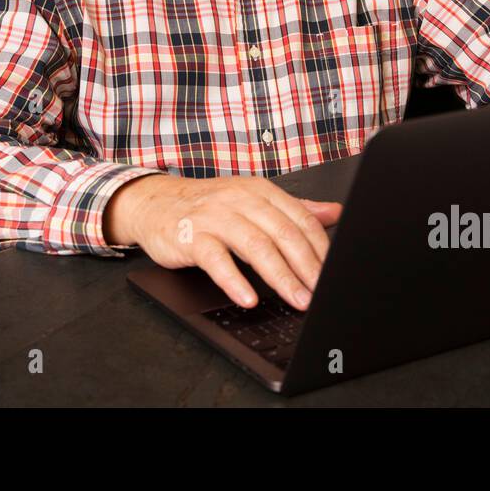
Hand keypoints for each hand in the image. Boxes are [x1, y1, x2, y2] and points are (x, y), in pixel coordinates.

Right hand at [105, 173, 341, 309]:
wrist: (154, 202)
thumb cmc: (207, 206)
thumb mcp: (252, 201)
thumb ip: (293, 209)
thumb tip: (334, 212)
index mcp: (259, 191)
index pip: (300, 219)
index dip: (321, 249)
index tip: (333, 274)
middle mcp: (239, 199)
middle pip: (283, 233)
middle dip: (307, 267)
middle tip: (321, 293)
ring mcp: (214, 217)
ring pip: (255, 246)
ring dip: (280, 276)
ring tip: (296, 299)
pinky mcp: (191, 236)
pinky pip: (216, 260)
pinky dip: (234, 280)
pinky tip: (248, 298)